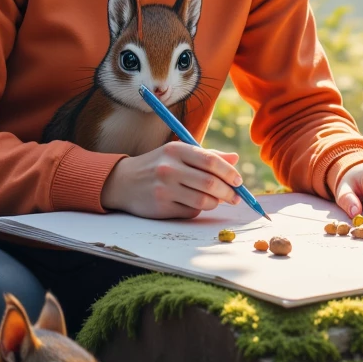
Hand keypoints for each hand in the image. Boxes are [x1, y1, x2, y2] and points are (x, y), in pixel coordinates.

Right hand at [100, 143, 241, 218]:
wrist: (123, 181)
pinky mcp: (161, 206)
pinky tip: (194, 203)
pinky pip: (190, 211)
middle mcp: (169, 168)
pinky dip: (198, 208)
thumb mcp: (179, 153)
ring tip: (216, 200)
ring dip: (215, 203)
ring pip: (203, 200)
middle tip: (235, 197)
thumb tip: (235, 159)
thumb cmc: (157, 165)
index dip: (229, 172)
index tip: (239, 181)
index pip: (211, 161)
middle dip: (228, 192)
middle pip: (210, 183)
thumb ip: (207, 156)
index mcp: (176, 150)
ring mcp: (164, 189)